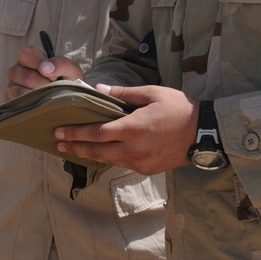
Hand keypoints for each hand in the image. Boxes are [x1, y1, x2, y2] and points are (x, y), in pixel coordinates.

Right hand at [5, 47, 84, 99]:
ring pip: (17, 89)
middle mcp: (19, 70)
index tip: (52, 75)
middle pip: (19, 72)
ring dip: (36, 94)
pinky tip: (41, 105)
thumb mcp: (72, 71)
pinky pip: (17, 102)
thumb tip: (44, 67)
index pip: (25, 53)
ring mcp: (13, 86)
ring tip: (48, 97)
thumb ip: (61, 64)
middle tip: (53, 87)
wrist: (70, 105)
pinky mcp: (12, 102)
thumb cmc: (69, 84)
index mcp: (32, 58)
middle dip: (40, 82)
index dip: (37, 63)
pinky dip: (31, 104)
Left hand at [54, 84, 198, 174]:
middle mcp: (133, 149)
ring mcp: (140, 162)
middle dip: (75, 147)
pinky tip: (101, 153)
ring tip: (73, 149)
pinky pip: (122, 164)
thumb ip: (124, 94)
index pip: (96, 133)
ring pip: (108, 160)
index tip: (59, 131)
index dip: (75, 133)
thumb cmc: (178, 108)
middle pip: (97, 151)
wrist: (203, 133)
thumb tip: (99, 90)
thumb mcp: (151, 93)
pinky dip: (108, 158)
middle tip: (58, 143)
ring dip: (89, 154)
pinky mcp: (147, 169)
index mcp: (132, 129)